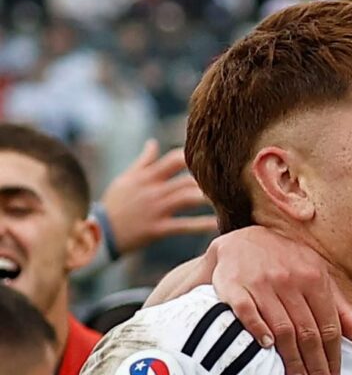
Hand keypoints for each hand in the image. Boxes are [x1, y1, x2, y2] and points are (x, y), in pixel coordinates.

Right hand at [100, 139, 217, 254]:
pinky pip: (184, 226)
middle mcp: (153, 190)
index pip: (174, 159)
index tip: (213, 157)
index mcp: (146, 176)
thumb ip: (143, 162)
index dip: (194, 156)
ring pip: (187, 199)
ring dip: (207, 199)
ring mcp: (156, 209)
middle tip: (228, 184)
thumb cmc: (115, 204)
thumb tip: (153, 142)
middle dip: (207, 181)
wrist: (100, 232)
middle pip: (186, 179)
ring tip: (227, 200)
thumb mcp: (125, 179)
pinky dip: (202, 225)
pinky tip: (217, 224)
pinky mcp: (157, 228)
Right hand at [209, 228, 351, 374]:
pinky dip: (258, 332)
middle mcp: (290, 279)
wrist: (242, 241)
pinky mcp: (235, 286)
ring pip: (282, 327)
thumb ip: (343, 310)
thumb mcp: (319, 280)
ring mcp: (262, 283)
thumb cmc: (287, 265)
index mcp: (315, 278)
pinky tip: (267, 349)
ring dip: (291, 357)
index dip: (333, 355)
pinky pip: (247, 313)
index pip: (329, 325)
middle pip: (308, 330)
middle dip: (315, 363)